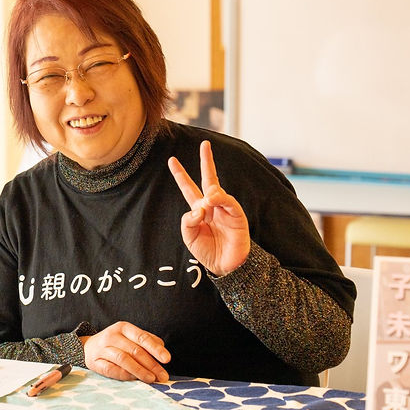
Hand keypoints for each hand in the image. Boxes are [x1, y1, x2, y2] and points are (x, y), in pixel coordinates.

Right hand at [81, 321, 169, 382]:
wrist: (88, 347)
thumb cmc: (117, 342)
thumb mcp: (131, 336)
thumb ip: (147, 341)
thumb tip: (162, 351)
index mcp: (123, 327)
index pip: (142, 337)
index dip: (155, 348)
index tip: (167, 359)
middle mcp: (112, 336)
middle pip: (134, 350)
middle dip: (151, 364)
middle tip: (162, 376)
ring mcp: (102, 349)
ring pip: (123, 359)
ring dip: (139, 371)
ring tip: (151, 379)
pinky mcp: (95, 362)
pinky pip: (111, 369)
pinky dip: (124, 375)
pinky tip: (134, 379)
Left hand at [168, 140, 250, 275]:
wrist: (225, 266)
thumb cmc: (207, 250)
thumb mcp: (189, 236)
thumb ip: (188, 220)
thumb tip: (200, 206)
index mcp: (198, 209)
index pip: (188, 187)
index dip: (180, 175)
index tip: (172, 160)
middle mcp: (212, 205)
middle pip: (209, 179)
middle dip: (207, 161)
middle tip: (205, 144)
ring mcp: (225, 209)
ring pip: (216, 192)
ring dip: (210, 194)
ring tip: (206, 202)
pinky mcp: (237, 215)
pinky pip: (228, 202)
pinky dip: (220, 200)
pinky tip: (213, 202)